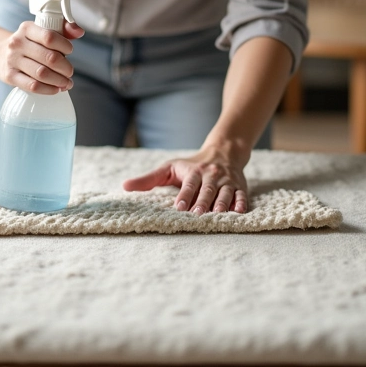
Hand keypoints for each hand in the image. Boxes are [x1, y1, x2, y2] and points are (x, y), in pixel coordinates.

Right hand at [0, 20, 83, 94]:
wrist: (0, 54)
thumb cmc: (28, 43)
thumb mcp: (41, 32)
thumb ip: (63, 30)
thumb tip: (79, 32)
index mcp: (26, 28)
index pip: (49, 37)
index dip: (64, 46)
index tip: (70, 51)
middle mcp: (17, 43)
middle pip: (49, 57)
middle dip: (65, 67)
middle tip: (70, 71)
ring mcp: (12, 60)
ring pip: (42, 73)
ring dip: (59, 80)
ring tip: (67, 83)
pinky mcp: (10, 76)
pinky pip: (32, 86)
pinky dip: (48, 89)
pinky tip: (56, 89)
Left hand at [122, 147, 248, 213]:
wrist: (224, 151)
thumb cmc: (191, 164)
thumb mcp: (169, 168)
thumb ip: (149, 179)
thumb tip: (124, 186)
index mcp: (194, 171)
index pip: (188, 184)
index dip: (184, 195)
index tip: (179, 207)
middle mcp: (211, 175)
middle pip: (207, 189)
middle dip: (202, 202)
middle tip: (197, 215)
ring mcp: (226, 181)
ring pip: (224, 192)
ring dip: (221, 203)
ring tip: (217, 215)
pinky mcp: (239, 186)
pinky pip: (241, 195)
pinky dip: (241, 203)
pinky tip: (239, 212)